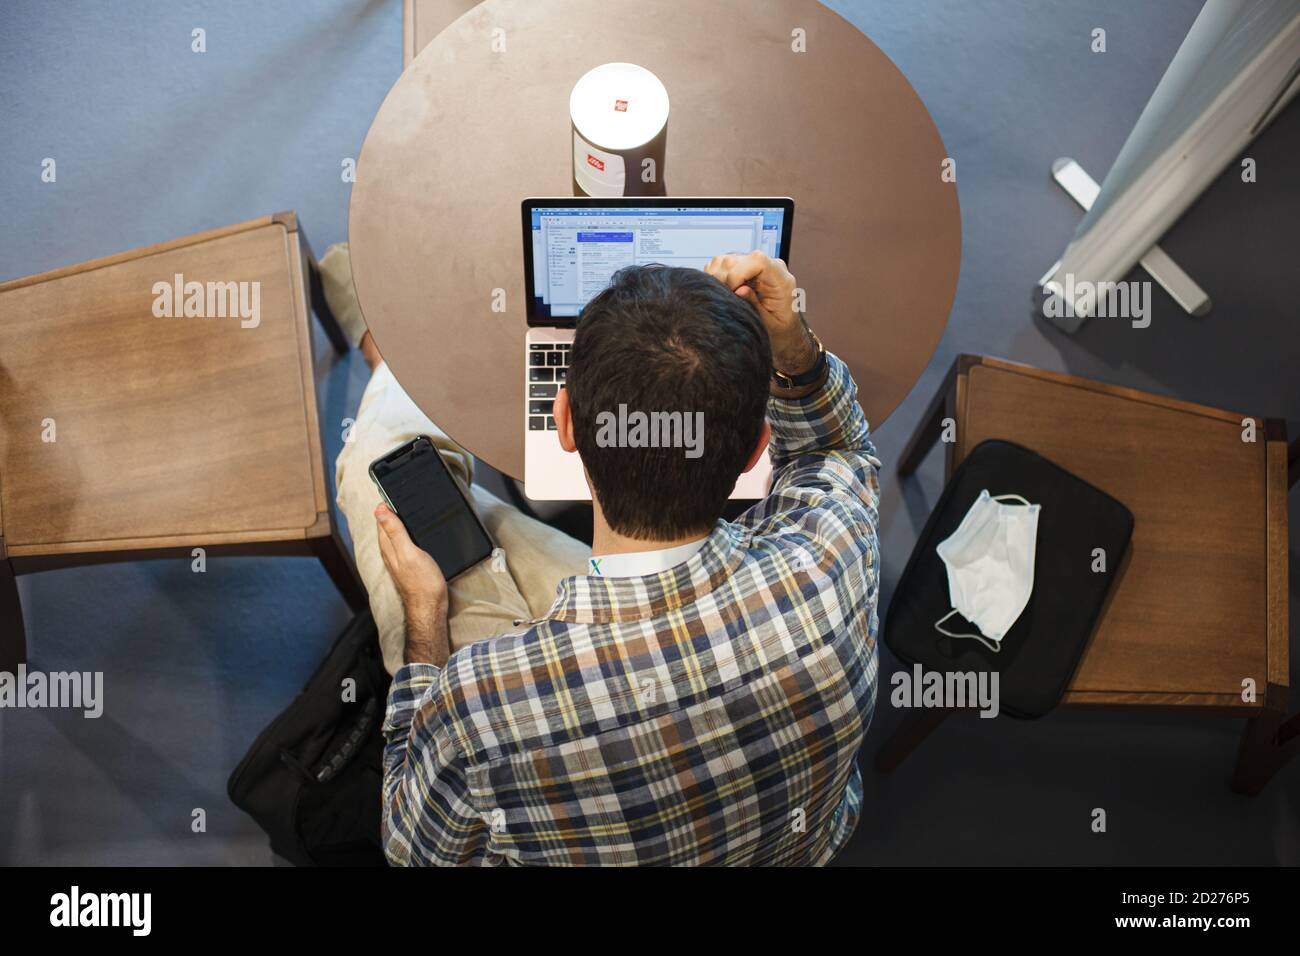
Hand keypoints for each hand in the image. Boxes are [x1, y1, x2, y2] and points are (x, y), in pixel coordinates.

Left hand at [375, 503, 449, 665]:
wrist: (430, 607)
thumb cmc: (422, 582)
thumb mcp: (408, 553)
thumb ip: (395, 532)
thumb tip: (379, 510)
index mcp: (387, 546)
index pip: (381, 519)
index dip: (386, 504)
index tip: (393, 489)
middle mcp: (389, 552)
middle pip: (387, 525)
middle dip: (391, 510)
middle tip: (401, 494)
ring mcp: (398, 559)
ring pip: (395, 534)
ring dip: (399, 521)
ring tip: (407, 508)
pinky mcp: (408, 565)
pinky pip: (403, 543)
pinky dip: (407, 534)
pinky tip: (415, 532)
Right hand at [705, 251, 813, 373]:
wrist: (784, 331)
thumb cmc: (780, 329)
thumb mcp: (770, 325)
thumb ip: (755, 306)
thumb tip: (739, 290)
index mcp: (781, 280)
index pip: (758, 261)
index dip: (738, 273)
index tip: (732, 292)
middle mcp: (769, 267)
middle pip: (736, 259)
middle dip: (724, 279)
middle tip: (725, 299)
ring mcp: (755, 266)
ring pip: (725, 260)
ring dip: (718, 278)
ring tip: (724, 296)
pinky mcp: (744, 268)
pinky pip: (722, 265)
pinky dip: (716, 277)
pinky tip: (723, 292)